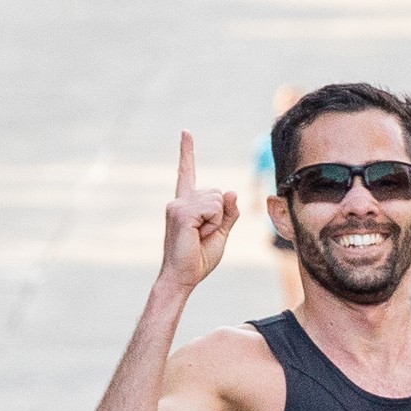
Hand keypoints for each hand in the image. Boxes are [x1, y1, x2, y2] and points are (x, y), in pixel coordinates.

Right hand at [160, 132, 239, 291]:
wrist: (182, 277)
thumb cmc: (197, 259)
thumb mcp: (220, 233)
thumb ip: (228, 213)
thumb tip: (232, 192)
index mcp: (186, 203)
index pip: (187, 172)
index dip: (187, 152)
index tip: (185, 132)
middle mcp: (179, 199)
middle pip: (218, 193)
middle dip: (220, 216)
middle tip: (202, 236)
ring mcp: (178, 204)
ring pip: (217, 201)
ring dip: (216, 221)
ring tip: (198, 236)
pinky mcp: (181, 212)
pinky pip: (213, 208)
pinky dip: (212, 224)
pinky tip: (197, 235)